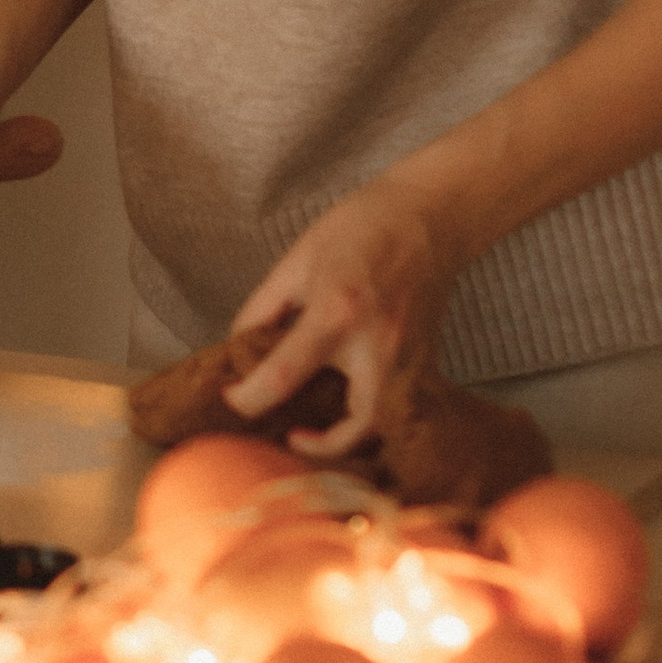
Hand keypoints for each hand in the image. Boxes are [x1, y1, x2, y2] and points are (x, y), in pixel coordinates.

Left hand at [225, 177, 468, 454]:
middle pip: (355, 424)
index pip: (283, 376)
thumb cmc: (357, 230)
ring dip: (348, 439)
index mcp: (336, 313)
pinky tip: (343, 408)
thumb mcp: (295, 262)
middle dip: (320, 446)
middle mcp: (377, 344)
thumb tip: (238, 350)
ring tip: (315, 430)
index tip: (232, 398)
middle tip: (289, 435)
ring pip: (381, 423)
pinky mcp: (425, 361)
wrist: (429, 216)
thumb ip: (263, 310)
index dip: (247, 398)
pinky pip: (396, 406)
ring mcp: (408, 357)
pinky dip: (369, 417)